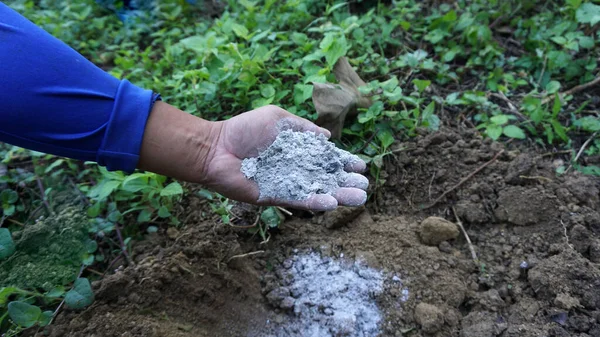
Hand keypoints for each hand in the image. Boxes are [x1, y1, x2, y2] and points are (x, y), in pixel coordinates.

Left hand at [200, 105, 367, 210]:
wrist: (216, 147)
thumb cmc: (243, 129)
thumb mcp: (277, 119)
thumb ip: (302, 128)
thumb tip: (327, 138)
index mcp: (296, 150)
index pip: (325, 159)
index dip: (343, 162)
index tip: (360, 165)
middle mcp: (293, 169)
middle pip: (326, 178)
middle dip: (346, 181)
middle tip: (365, 185)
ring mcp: (285, 184)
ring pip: (317, 191)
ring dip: (338, 196)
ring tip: (359, 198)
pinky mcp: (274, 196)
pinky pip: (299, 199)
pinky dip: (315, 201)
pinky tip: (333, 203)